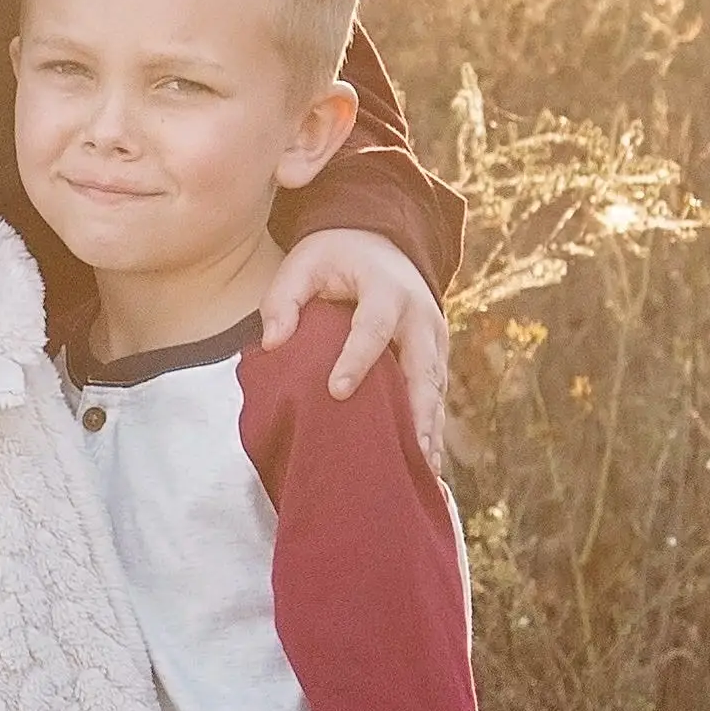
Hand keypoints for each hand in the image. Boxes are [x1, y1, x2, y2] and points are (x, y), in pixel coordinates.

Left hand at [258, 229, 448, 461]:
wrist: (379, 240)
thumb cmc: (335, 255)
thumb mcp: (303, 263)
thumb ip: (283, 299)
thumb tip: (272, 343)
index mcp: (386, 289)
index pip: (373, 328)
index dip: (356, 359)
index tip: (336, 391)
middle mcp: (420, 315)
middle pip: (423, 367)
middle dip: (418, 410)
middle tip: (410, 450)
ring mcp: (434, 336)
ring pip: (436, 387)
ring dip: (432, 427)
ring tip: (425, 470)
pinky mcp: (436, 353)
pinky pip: (436, 392)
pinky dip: (433, 425)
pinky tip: (428, 461)